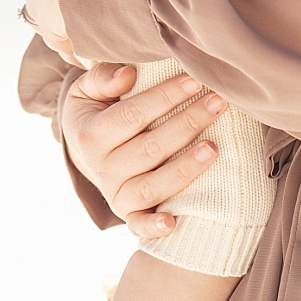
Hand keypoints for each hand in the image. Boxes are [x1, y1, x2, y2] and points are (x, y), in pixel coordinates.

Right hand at [60, 62, 226, 240]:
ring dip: (185, 169)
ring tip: (214, 148)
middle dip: (187, 123)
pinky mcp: (127, 214)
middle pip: (150, 148)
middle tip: (217, 103)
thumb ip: (102, 77)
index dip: (164, 97)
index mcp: (91, 134)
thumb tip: (128, 73)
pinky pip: (139, 225)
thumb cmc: (96, 112)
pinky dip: (153, 227)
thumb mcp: (87, 90)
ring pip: (152, 186)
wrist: (82, 151)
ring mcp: (115, 194)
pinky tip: (173, 222)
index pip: (132, 114)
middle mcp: (102, 168)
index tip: (194, 80)